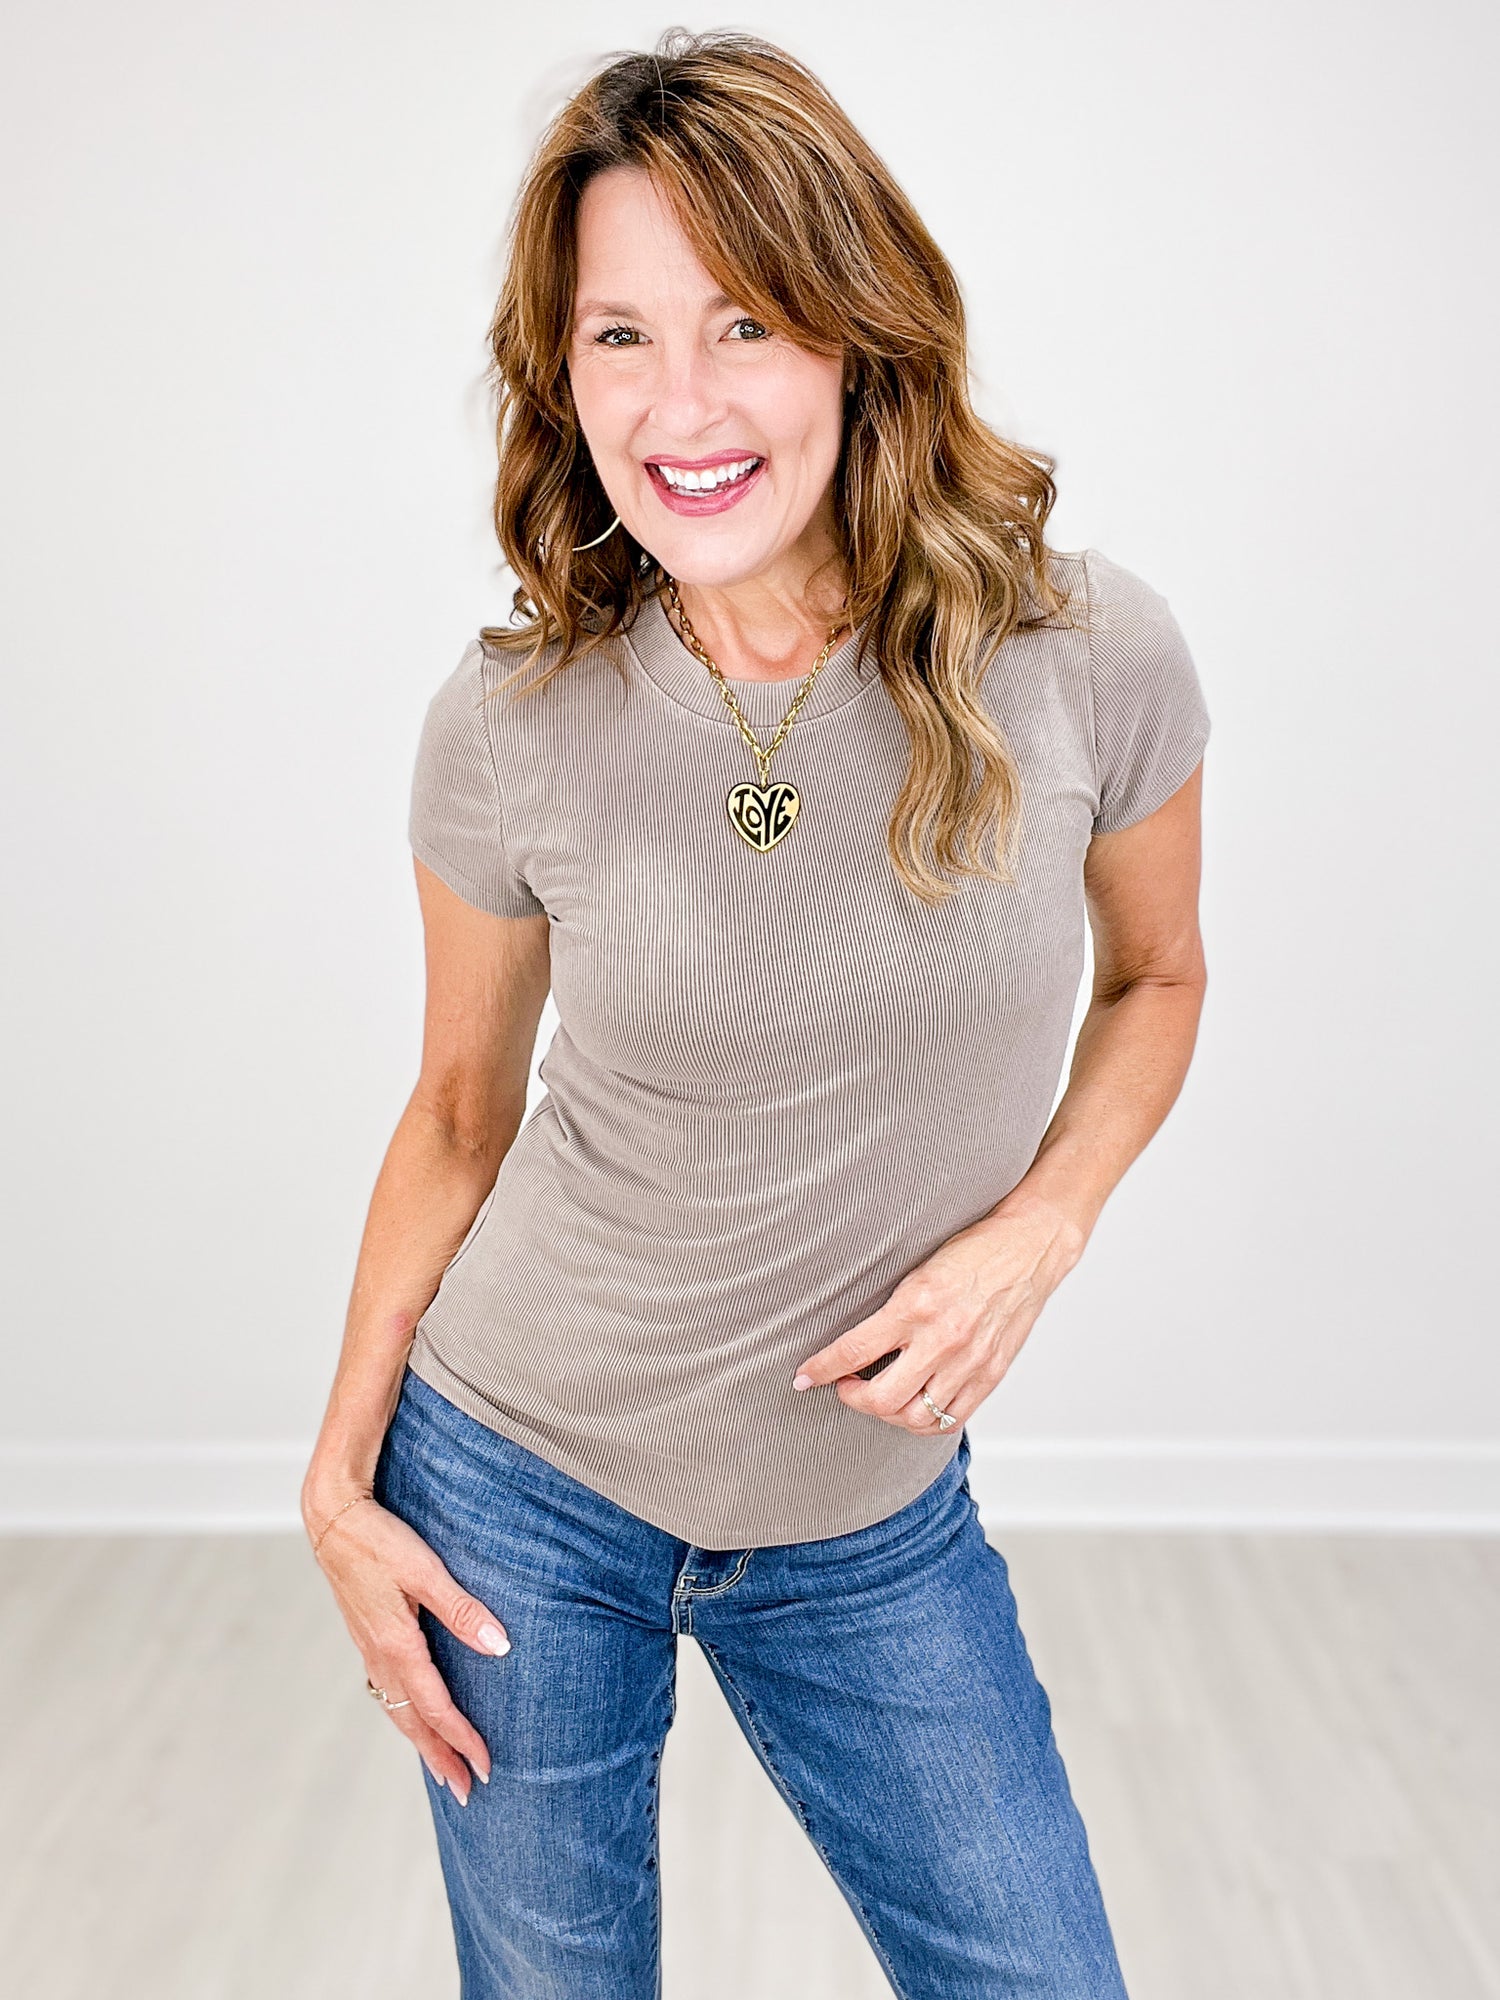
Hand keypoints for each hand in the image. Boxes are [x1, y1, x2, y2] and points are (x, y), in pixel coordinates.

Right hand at [307, 1491, 509, 1805]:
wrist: (331, 1517)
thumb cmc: (379, 1539)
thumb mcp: (424, 1570)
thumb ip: (462, 1609)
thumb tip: (499, 1645)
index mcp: (397, 1645)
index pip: (436, 1707)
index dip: (462, 1739)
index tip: (485, 1767)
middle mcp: (380, 1656)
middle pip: (413, 1722)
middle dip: (440, 1758)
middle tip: (466, 1792)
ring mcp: (369, 1648)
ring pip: (398, 1710)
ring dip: (421, 1741)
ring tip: (441, 1766)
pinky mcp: (366, 1635)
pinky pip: (387, 1690)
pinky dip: (404, 1714)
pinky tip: (412, 1713)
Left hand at [791, 1190, 1086, 1432]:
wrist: (1029, 1249)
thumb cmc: (974, 1251)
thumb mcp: (918, 1268)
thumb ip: (891, 1309)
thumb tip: (852, 1342)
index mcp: (917, 1305)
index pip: (854, 1350)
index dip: (822, 1369)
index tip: (804, 1377)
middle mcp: (943, 1338)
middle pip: (882, 1399)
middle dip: (852, 1398)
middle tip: (844, 1385)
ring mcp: (969, 1362)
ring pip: (914, 1417)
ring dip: (886, 1414)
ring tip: (878, 1396)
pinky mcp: (990, 1376)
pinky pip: (950, 1420)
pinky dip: (923, 1422)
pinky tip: (912, 1407)